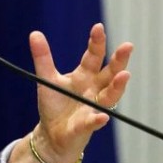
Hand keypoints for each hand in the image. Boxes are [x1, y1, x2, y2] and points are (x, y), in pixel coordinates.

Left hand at [29, 23, 132, 162]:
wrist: (52, 135)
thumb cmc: (54, 106)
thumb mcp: (47, 79)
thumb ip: (43, 58)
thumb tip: (34, 33)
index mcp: (84, 76)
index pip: (94, 57)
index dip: (97, 43)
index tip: (98, 27)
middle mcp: (94, 90)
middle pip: (110, 73)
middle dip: (119, 61)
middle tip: (127, 46)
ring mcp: (93, 108)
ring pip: (109, 96)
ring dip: (117, 87)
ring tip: (124, 76)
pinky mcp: (85, 126)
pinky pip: (92, 122)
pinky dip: (97, 119)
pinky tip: (101, 116)